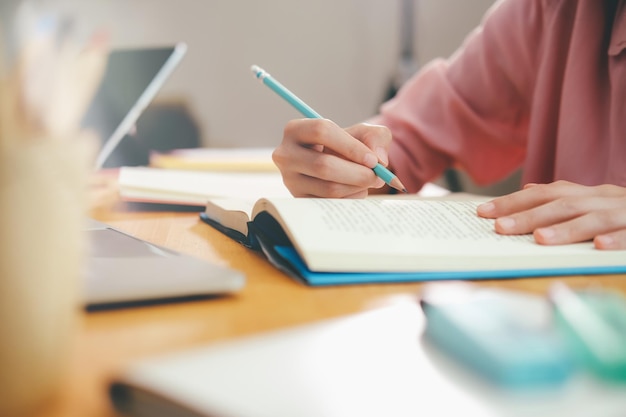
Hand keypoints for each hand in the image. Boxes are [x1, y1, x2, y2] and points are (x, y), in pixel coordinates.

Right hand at [272, 119, 389, 197]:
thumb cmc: (347, 145)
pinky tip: (356, 189)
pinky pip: (330, 204)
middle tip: (377, 176)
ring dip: (357, 187)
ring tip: (368, 181)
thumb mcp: (363, 133)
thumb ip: (376, 137)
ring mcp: (290, 180)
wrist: (335, 166)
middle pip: (324, 165)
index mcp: (295, 129)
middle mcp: (285, 155)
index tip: (372, 160)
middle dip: (357, 173)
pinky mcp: (300, 200)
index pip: (321, 131)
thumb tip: (378, 160)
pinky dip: (350, 198)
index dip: (350, 146)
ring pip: (329, 188)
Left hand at [477, 180, 625, 248]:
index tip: (481, 212)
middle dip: (529, 216)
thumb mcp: (593, 203)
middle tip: (500, 228)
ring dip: (567, 229)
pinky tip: (598, 248)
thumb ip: (564, 198)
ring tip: (540, 239)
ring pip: (595, 219)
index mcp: (588, 194)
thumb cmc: (624, 214)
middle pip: (563, 205)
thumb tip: (528, 190)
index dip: (512, 202)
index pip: (544, 194)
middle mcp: (605, 199)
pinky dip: (617, 240)